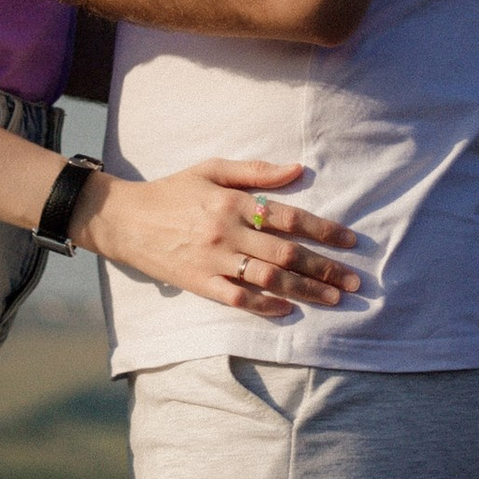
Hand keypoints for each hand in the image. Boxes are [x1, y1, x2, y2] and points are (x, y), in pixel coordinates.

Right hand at [72, 159, 361, 319]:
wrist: (123, 219)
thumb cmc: (172, 191)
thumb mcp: (212, 170)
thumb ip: (256, 172)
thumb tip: (298, 169)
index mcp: (234, 203)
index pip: (290, 218)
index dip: (325, 231)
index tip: (351, 243)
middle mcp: (227, 233)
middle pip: (286, 253)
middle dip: (325, 268)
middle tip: (354, 282)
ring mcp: (213, 261)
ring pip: (269, 278)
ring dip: (305, 290)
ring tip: (334, 298)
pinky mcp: (198, 282)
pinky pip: (237, 298)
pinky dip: (265, 305)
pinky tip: (287, 310)